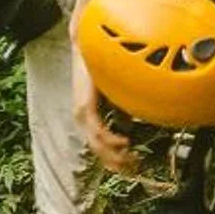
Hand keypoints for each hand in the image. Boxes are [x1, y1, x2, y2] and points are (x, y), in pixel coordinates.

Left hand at [73, 36, 141, 174]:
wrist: (91, 45)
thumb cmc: (103, 66)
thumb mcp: (115, 94)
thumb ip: (120, 111)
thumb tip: (128, 127)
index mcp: (87, 115)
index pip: (99, 144)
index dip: (114, 157)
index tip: (130, 165)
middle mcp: (82, 117)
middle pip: (97, 149)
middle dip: (116, 162)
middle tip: (133, 168)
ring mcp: (81, 113)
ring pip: (97, 144)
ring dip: (115, 154)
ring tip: (131, 159)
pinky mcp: (85, 107)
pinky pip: (98, 131)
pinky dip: (112, 140)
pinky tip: (124, 143)